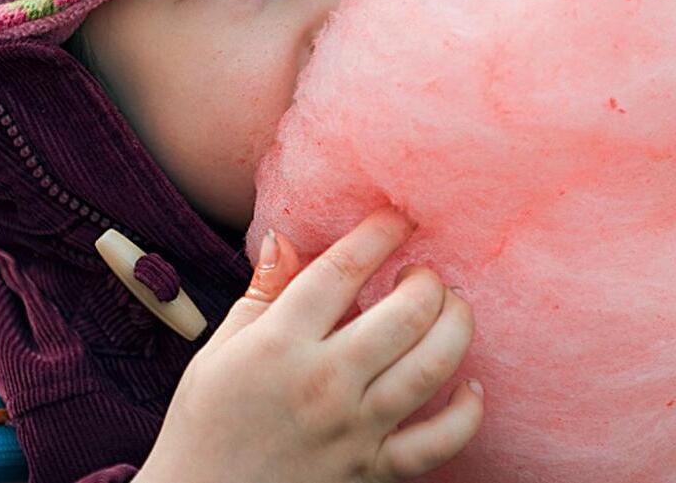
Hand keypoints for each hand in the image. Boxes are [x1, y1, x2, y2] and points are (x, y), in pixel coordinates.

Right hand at [136, 207, 481, 482]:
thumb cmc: (205, 421)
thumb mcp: (218, 348)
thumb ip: (261, 292)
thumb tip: (283, 237)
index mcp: (279, 344)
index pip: (342, 270)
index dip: (377, 234)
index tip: (396, 217)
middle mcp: (323, 382)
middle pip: (403, 313)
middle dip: (426, 279)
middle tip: (422, 271)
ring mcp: (354, 430)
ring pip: (432, 366)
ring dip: (455, 325)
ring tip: (450, 307)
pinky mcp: (374, 471)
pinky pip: (440, 441)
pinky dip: (467, 412)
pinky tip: (469, 385)